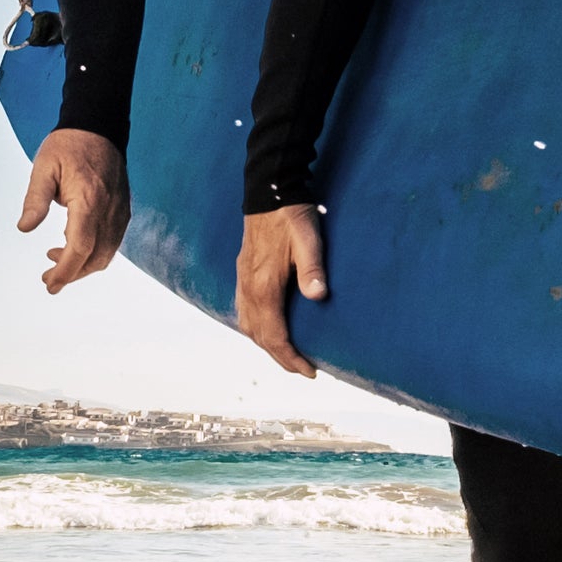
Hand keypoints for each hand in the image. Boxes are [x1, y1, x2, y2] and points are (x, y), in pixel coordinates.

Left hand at [17, 127, 129, 292]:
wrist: (100, 128)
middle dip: (72, 274)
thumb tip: (25, 227)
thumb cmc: (70, 145)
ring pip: (106, 254)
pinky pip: (112, 242)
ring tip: (56, 261)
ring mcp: (119, 212)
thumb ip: (35, 200)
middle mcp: (109, 210)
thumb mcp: (44, 168)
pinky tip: (72, 244)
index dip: (65, 270)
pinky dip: (94, 253)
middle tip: (49, 279)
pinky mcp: (122, 211)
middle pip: (95, 257)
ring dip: (83, 266)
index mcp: (88, 200)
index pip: (80, 247)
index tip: (50, 282)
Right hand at [235, 205, 328, 376]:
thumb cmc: (291, 215)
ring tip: (286, 354)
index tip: (310, 371)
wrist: (268, 190)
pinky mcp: (243, 273)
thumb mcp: (309, 239)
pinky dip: (255, 329)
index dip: (291, 358)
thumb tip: (319, 297)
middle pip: (259, 337)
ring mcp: (242, 280)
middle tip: (303, 369)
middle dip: (280, 357)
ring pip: (247, 326)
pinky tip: (265, 328)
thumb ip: (312, 268)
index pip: (274, 335)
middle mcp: (248, 288)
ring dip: (266, 345)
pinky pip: (243, 311)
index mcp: (264, 285)